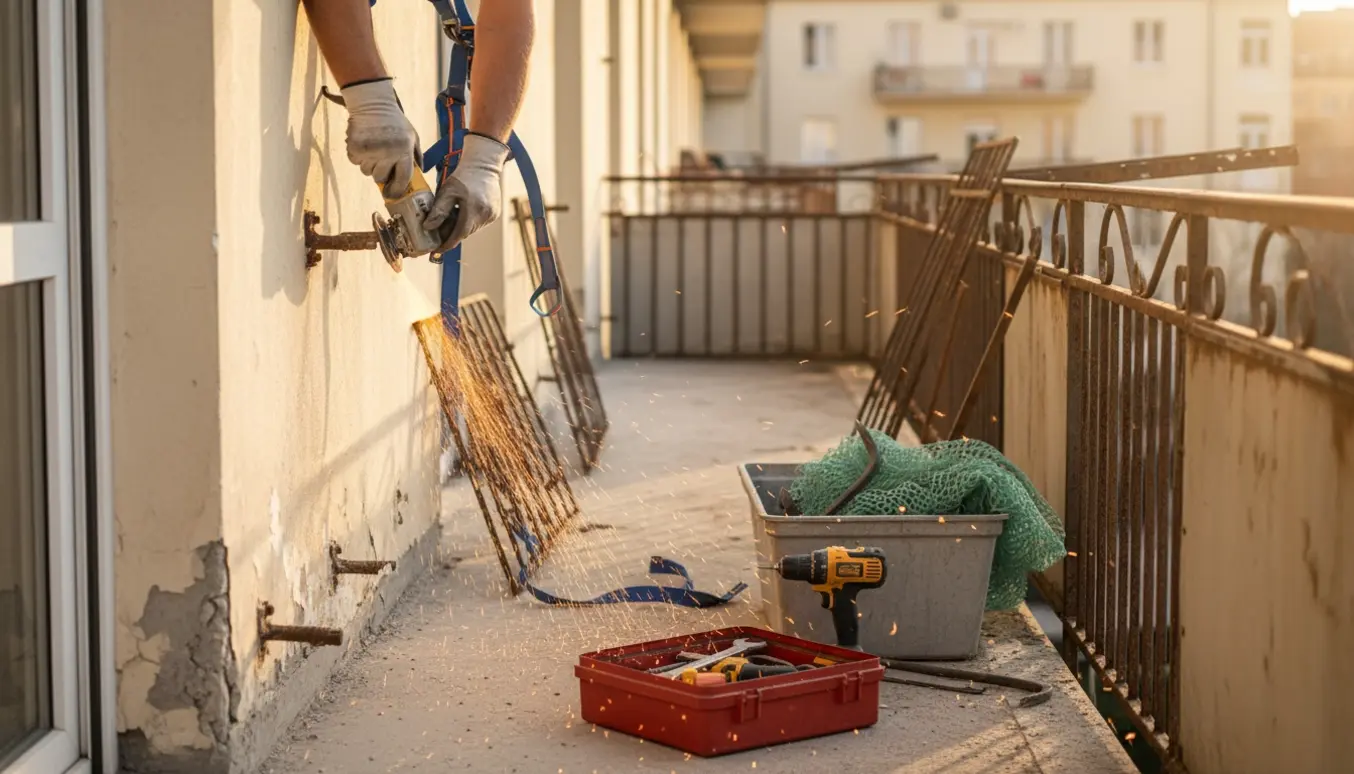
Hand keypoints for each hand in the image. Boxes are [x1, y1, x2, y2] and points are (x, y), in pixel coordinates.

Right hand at [339, 78, 419, 196]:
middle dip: (381, 174)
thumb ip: (416, 154)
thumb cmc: (395, 122)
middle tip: (381, 163)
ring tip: (373, 150)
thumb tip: (420, 172)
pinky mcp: (355, 148)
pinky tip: (364, 145)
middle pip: (380, 178)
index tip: (393, 194)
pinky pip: (355, 162)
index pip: (403, 178)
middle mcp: (388, 152)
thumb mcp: (412, 136)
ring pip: (366, 172)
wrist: (373, 104)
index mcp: (404, 150)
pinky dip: (358, 157)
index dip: (398, 189)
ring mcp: (370, 151)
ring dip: (369, 165)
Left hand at [423, 133, 509, 250]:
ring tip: (450, 218)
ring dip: (460, 228)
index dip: (446, 244)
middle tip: (438, 233)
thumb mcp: (447, 191)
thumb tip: (428, 228)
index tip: (436, 250)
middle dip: (451, 235)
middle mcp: (486, 215)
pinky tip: (463, 212)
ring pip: (472, 229)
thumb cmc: (463, 176)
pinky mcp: (495, 213)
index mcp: (473, 209)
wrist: (483, 165)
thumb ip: (438, 211)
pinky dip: (469, 222)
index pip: (459, 235)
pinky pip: (479, 224)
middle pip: (465, 233)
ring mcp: (492, 215)